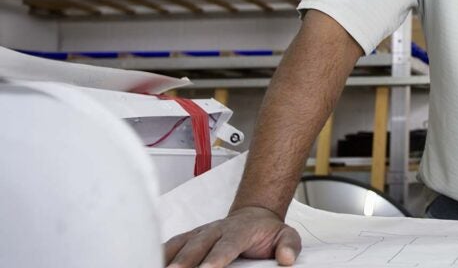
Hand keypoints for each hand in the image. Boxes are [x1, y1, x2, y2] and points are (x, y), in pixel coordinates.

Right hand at [164, 206, 301, 267]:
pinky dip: (158, 255)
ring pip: (179, 245)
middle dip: (185, 261)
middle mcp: (214, 230)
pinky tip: (147, 262)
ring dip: (166, 259)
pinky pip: (170, 246)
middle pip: (197, 246)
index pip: (227, 245)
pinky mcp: (188, 238)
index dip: (217, 257)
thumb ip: (289, 246)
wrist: (254, 216)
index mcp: (238, 231)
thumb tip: (287, 259)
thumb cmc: (266, 231)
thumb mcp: (285, 235)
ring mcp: (199, 233)